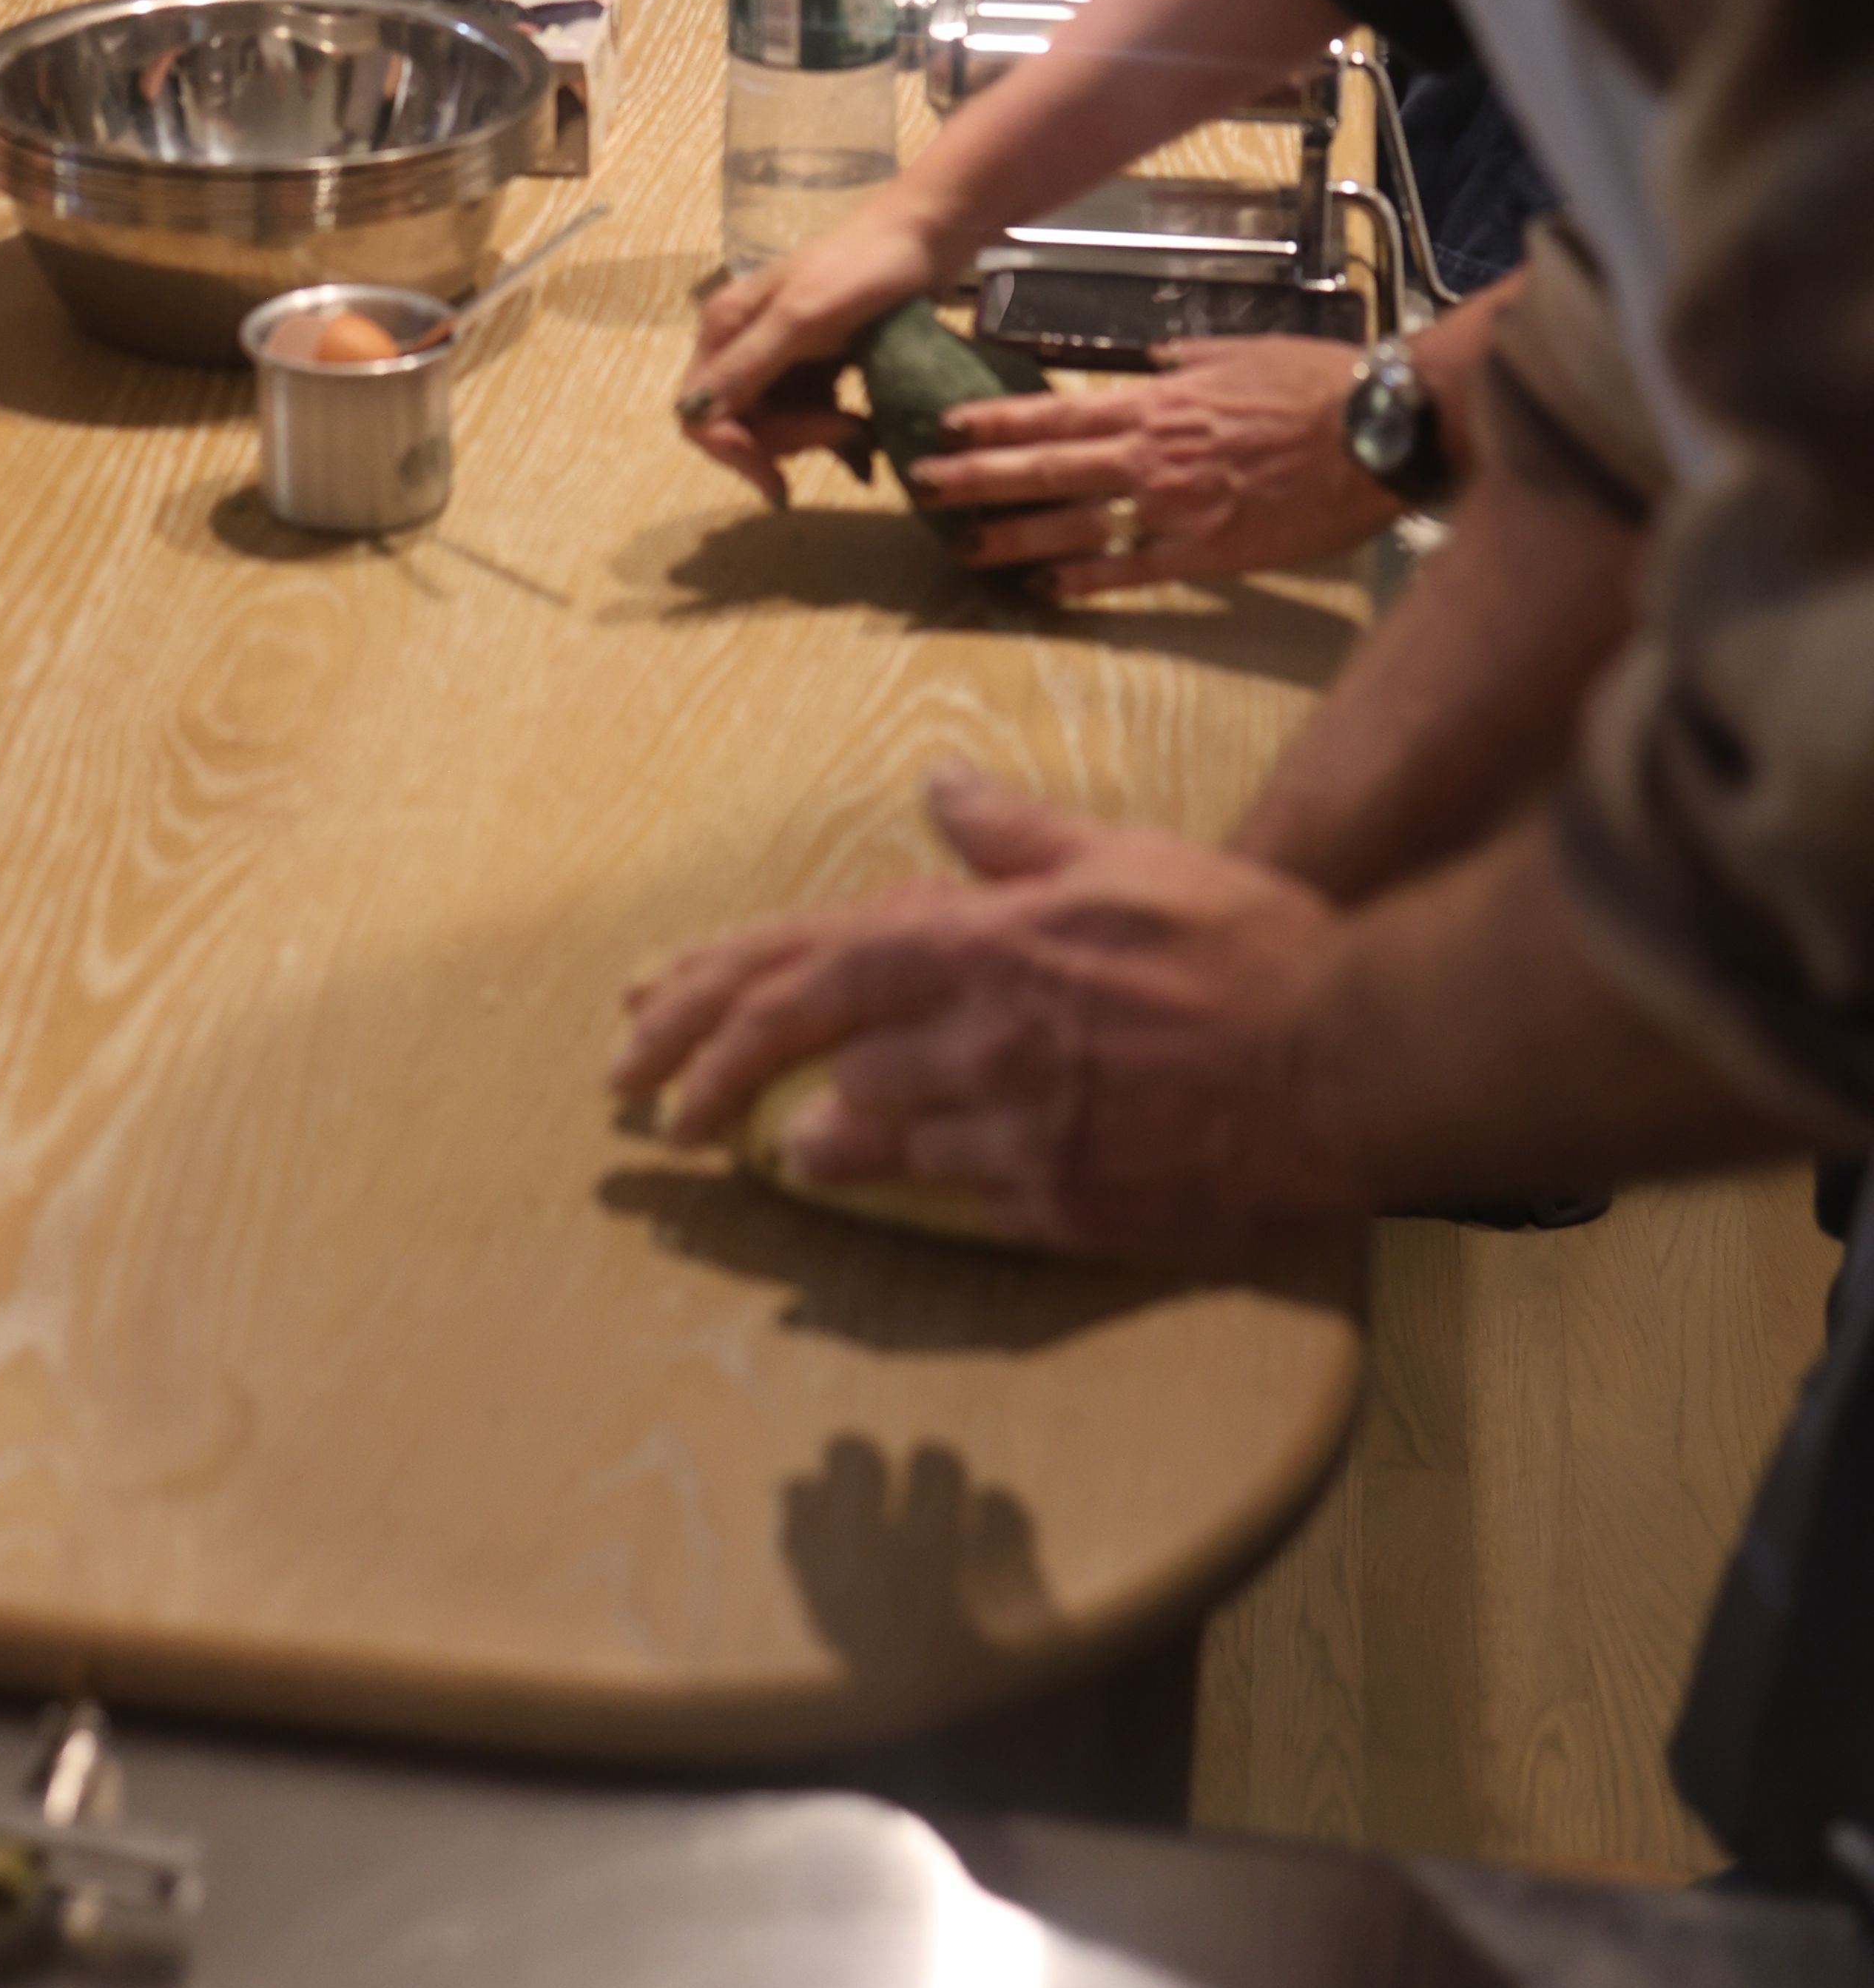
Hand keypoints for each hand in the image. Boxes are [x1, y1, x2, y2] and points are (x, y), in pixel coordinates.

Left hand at [613, 769, 1353, 1255]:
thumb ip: (1015, 834)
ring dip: (808, 1140)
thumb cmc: (1242, 944)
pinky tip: (881, 1187)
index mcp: (980, 940)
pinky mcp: (1061, 1202)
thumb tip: (940, 785)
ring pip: (869, 1136)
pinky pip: (953, 1200)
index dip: (710, 995)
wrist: (1345, 1057)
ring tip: (766, 1147)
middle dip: (709, 1072)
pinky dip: (909, 1188)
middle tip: (648, 1104)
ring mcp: (1015, 1125)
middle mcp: (977, 1033)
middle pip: (810, 1051)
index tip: (641, 1021)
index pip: (804, 962)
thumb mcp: (1123, 857)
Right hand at [676, 193, 961, 501]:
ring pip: (772, 426)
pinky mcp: (810, 365)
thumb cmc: (862, 270)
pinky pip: (803, 416)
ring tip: (859, 427)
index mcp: (724, 328)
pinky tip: (861, 428)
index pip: (697, 414)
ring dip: (813, 438)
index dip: (731, 449)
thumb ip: (749, 364)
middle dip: (786, 441)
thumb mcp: (803, 316)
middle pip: (737, 425)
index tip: (781, 474)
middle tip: (844, 432)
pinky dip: (829, 430)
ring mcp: (776, 356)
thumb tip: (693, 415)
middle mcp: (739, 344)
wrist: (921, 237)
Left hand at [910, 336, 1391, 589]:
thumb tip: (1148, 361)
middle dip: (977, 478)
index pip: (1055, 409)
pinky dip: (1088, 581)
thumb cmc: (1313, 384)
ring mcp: (1176, 506)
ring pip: (1077, 523)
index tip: (945, 428)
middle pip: (1047, 466)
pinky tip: (1047, 590)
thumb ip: (1183, 360)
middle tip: (921, 489)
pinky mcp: (1209, 552)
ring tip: (964, 547)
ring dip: (1015, 536)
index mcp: (1157, 400)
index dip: (995, 421)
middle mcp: (1152, 453)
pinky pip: (1134, 570)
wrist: (1375, 430)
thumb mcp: (1237, 353)